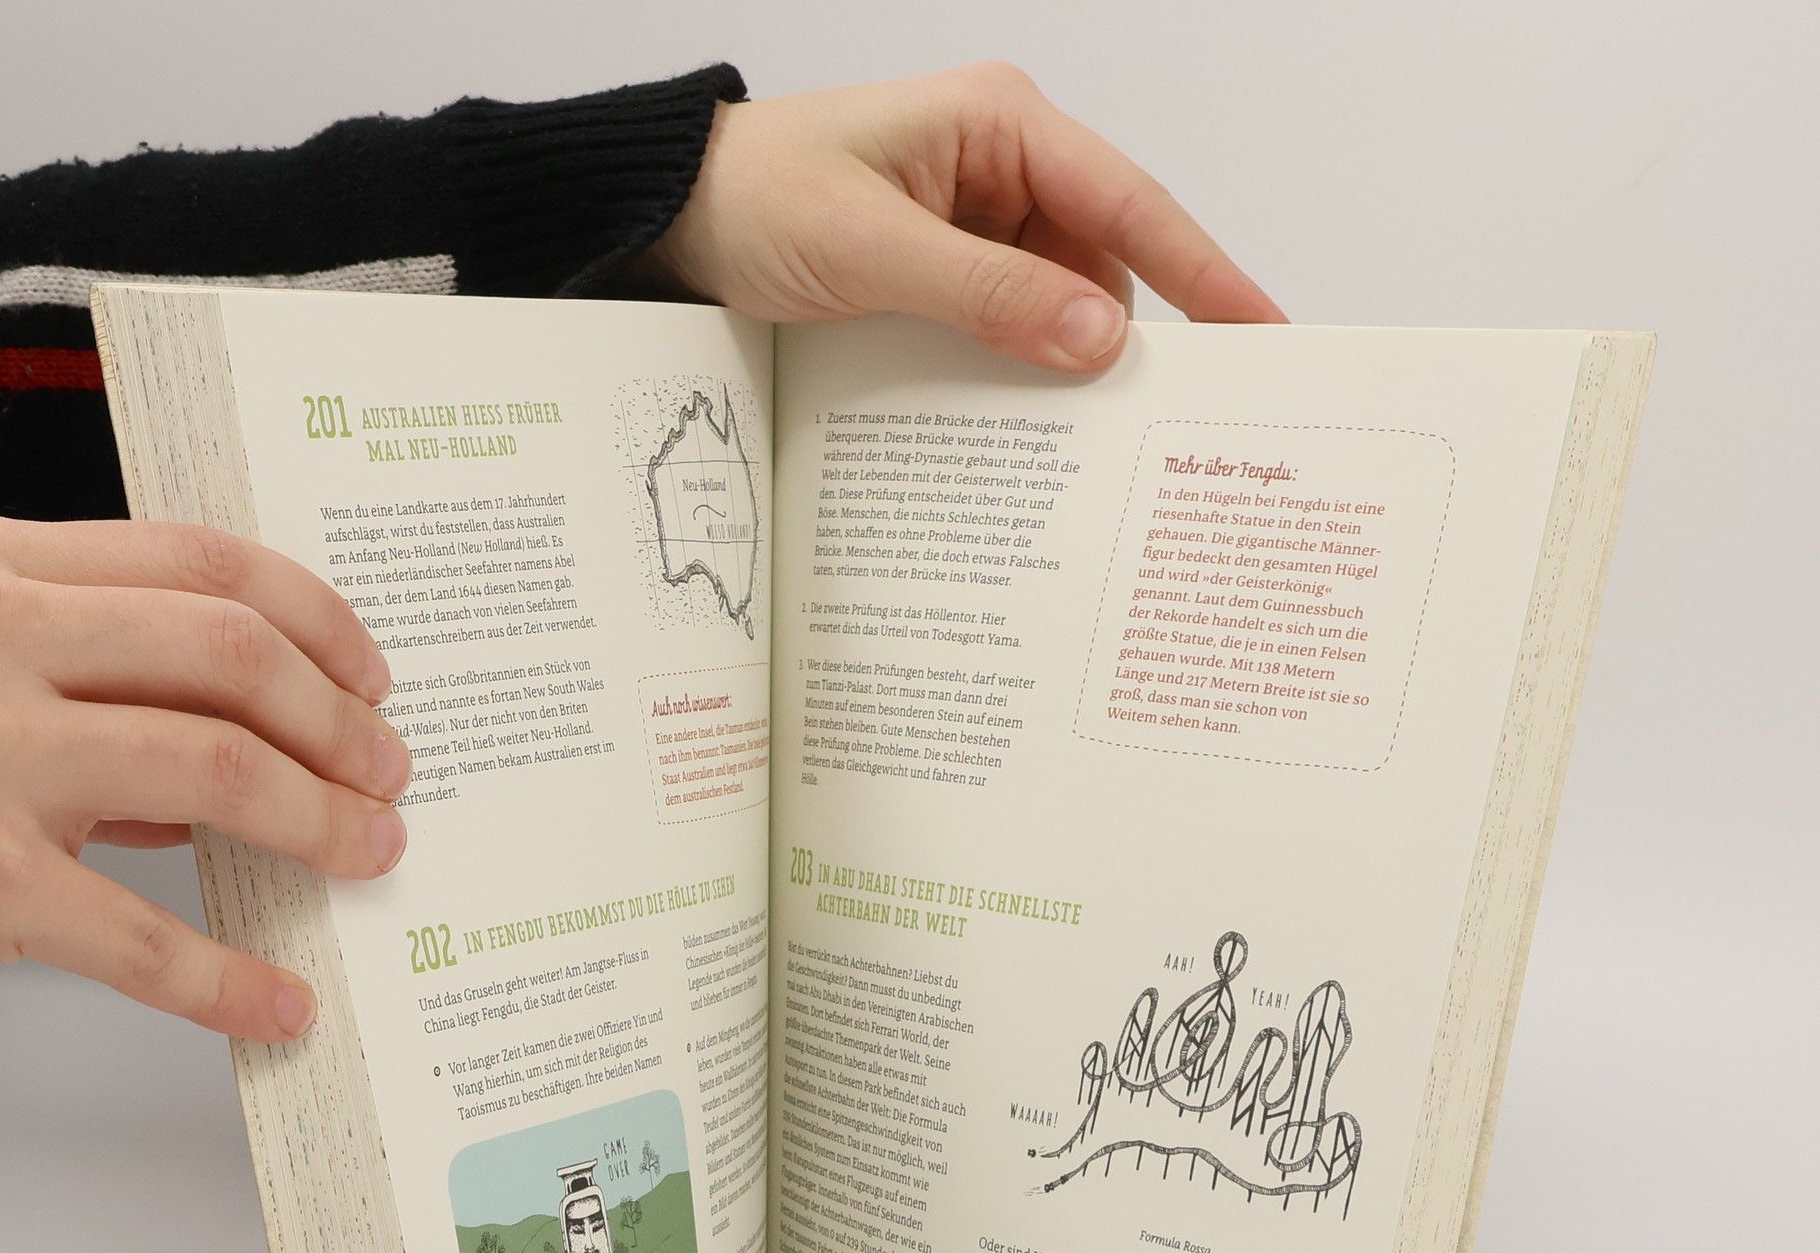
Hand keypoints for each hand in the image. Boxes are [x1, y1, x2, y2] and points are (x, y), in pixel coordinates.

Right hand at [0, 515, 411, 1040]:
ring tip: (368, 852)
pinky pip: (143, 938)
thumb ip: (103, 673)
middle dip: (339, 723)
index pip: (204, 566)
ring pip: (217, 769)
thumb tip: (266, 736)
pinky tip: (281, 1004)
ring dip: (321, 820)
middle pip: (230, 656)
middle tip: (388, 774)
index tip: (371, 677)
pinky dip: (230, 981)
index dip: (318, 622)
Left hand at [647, 62, 1284, 370]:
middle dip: (1134, 338)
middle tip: (1178, 425)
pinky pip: (1015, 326)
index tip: (1265, 331)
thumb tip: (1098, 337)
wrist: (674, 219)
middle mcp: (1006, 166)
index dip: (1205, 270)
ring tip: (1089, 442)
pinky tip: (1025, 422)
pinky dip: (1022, 373)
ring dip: (1067, 368)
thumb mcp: (869, 249)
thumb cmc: (755, 199)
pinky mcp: (955, 271)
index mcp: (1000, 123)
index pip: (1128, 200)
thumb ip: (986, 294)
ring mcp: (982, 221)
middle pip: (1106, 261)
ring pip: (1064, 304)